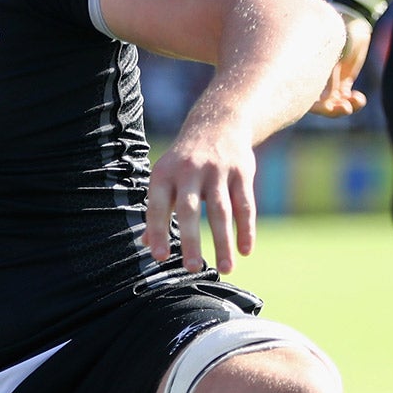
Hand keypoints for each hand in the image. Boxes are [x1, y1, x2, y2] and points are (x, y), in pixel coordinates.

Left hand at [146, 117, 255, 273]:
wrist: (218, 123)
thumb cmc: (184, 160)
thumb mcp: (165, 176)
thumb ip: (158, 209)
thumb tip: (146, 243)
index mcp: (164, 174)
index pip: (158, 206)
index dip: (158, 231)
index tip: (159, 257)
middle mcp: (189, 171)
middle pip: (190, 211)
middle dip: (190, 241)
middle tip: (191, 268)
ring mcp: (217, 171)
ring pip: (221, 211)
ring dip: (223, 242)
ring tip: (226, 269)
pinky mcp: (242, 172)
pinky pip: (245, 205)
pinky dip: (246, 229)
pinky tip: (245, 250)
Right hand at [310, 13, 371, 117]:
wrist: (347, 23)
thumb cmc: (330, 32)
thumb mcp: (326, 50)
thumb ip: (324, 71)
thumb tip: (324, 95)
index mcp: (301, 74)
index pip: (303, 98)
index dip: (314, 107)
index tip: (328, 105)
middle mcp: (313, 81)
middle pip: (319, 106)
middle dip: (332, 111)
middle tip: (345, 109)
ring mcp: (328, 83)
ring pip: (334, 104)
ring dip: (345, 107)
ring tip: (358, 102)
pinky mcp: (343, 82)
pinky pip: (346, 98)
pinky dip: (354, 101)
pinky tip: (359, 97)